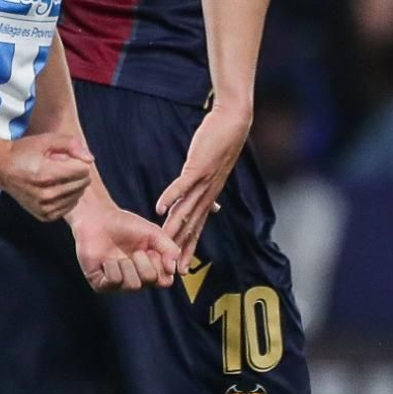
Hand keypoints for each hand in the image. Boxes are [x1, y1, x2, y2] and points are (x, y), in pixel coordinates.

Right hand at [0, 134, 93, 223]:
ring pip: (78, 195)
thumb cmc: (24, 152)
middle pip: (83, 183)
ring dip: (71, 184)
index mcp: (46, 174)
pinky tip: (53, 188)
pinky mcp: (45, 216)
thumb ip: (71, 144)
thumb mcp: (46, 140)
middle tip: (57, 166)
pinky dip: (66, 196)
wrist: (2, 169)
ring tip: (53, 177)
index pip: (83, 170)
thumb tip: (90, 159)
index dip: (77, 160)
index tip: (63, 157)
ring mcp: (45, 208)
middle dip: (75, 171)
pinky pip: (70, 206)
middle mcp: (46, 195)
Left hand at [72, 198, 180, 293]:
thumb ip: (169, 248)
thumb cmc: (125, 225)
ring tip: (118, 255)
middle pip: (150, 280)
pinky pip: (113, 282)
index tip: (151, 251)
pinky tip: (105, 260)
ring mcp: (118, 284)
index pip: (165, 281)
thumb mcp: (153, 233)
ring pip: (133, 284)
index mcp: (150, 270)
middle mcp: (136, 279)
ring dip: (127, 264)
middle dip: (143, 261)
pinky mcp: (101, 284)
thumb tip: (173, 269)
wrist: (98, 219)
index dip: (160, 265)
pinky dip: (111, 267)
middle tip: (134, 250)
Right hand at [155, 101, 251, 265]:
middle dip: (182, 248)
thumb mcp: (217, 173)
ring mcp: (203, 182)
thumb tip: (214, 209)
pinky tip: (159, 208)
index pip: (198, 228)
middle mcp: (207, 194)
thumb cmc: (221, 145)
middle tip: (174, 269)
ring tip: (163, 244)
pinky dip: (170, 197)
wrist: (233, 123)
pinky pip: (182, 186)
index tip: (182, 268)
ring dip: (174, 228)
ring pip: (185, 210)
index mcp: (210, 196)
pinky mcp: (198, 167)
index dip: (190, 248)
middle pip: (192, 226)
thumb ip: (210, 192)